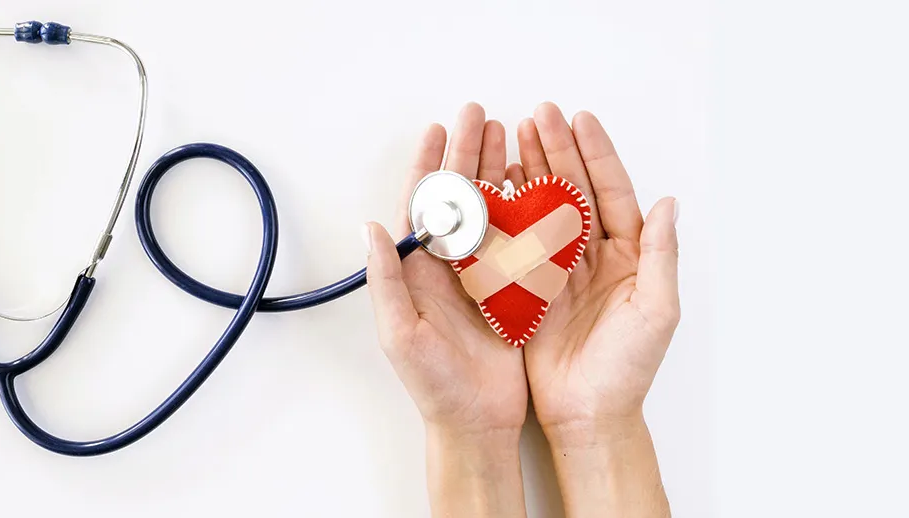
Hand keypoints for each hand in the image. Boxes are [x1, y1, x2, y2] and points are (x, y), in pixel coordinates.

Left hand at [365, 103, 526, 516]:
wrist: (474, 423)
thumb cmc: (431, 385)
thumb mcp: (399, 334)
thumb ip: (385, 280)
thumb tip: (371, 226)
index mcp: (419, 271)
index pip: (422, 204)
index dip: (429, 164)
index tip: (438, 128)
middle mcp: (449, 266)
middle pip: (459, 196)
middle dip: (467, 152)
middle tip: (480, 114)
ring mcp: (481, 275)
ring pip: (491, 209)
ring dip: (497, 170)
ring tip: (509, 132)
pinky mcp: (512, 290)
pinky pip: (520, 238)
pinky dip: (528, 206)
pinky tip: (537, 180)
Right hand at [517, 102, 678, 516]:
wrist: (589, 417)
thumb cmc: (630, 370)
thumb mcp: (657, 311)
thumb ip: (661, 256)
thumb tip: (668, 204)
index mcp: (629, 256)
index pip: (612, 192)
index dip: (596, 154)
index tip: (579, 120)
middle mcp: (594, 256)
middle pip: (575, 190)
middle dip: (556, 150)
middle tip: (538, 114)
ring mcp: (560, 270)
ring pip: (543, 207)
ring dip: (530, 170)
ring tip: (513, 134)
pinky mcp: (529, 289)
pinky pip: (516, 240)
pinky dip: (505, 209)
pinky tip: (493, 183)